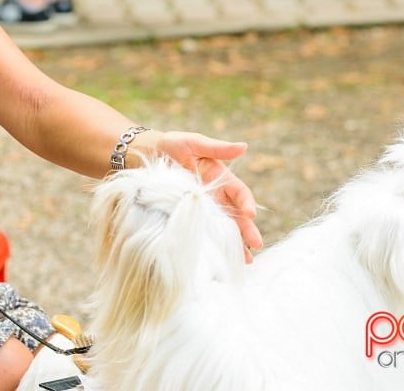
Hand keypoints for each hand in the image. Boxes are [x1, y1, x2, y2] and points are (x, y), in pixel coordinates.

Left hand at [154, 131, 262, 262]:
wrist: (147, 154)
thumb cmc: (173, 145)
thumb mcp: (195, 143)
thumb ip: (218, 148)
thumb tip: (244, 146)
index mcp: (221, 178)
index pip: (239, 192)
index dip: (246, 202)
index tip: (251, 213)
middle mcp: (215, 195)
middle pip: (235, 214)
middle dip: (246, 229)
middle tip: (256, 244)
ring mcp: (202, 208)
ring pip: (223, 227)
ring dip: (235, 242)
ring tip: (246, 260)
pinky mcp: (187, 216)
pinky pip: (203, 230)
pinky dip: (213, 243)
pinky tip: (219, 257)